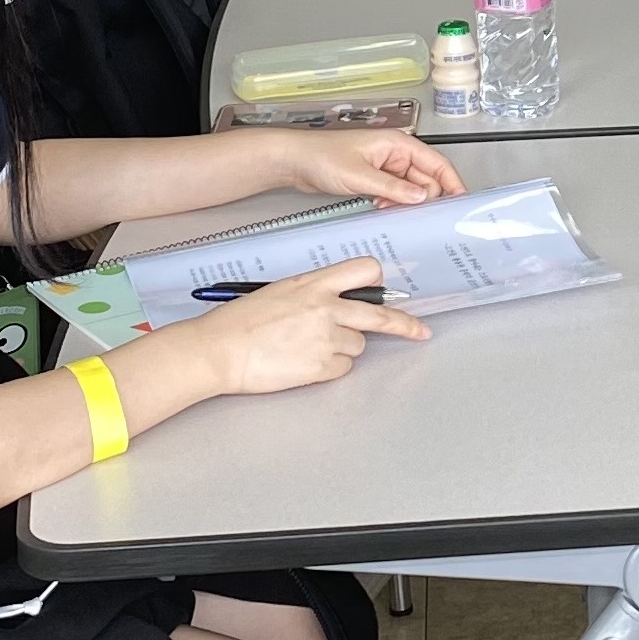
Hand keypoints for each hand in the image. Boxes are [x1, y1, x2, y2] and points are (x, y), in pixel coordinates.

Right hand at [189, 260, 426, 395]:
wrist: (218, 350)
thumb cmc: (240, 321)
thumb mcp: (280, 292)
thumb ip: (313, 293)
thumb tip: (337, 302)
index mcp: (314, 284)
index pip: (364, 270)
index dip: (378, 281)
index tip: (388, 290)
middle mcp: (326, 308)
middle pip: (381, 314)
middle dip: (405, 325)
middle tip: (420, 332)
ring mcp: (326, 338)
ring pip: (358, 346)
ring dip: (342, 349)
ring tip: (307, 349)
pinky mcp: (321, 366)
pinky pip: (342, 369)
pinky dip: (329, 369)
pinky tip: (303, 364)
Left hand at [257, 127, 463, 206]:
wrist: (294, 161)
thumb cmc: (321, 156)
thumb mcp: (360, 175)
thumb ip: (393, 187)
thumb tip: (421, 196)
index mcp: (398, 144)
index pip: (436, 163)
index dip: (451, 182)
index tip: (460, 202)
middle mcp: (395, 153)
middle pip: (426, 179)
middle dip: (422, 198)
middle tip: (416, 214)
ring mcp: (386, 166)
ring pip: (410, 189)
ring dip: (404, 202)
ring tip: (387, 208)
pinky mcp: (375, 178)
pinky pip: (395, 193)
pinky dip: (392, 203)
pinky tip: (380, 208)